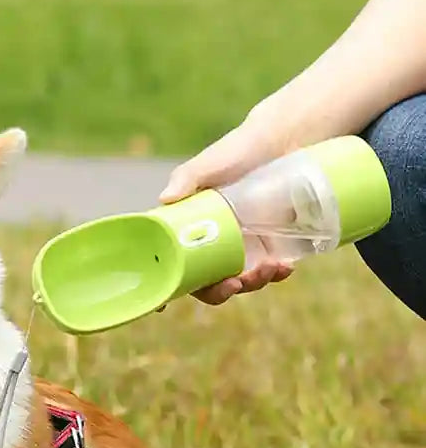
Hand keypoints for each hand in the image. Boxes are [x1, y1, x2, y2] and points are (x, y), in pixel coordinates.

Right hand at [159, 112, 294, 303]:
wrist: (283, 140)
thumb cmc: (239, 149)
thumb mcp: (211, 162)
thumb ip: (188, 177)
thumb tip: (165, 198)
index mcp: (190, 230)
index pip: (173, 265)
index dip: (168, 288)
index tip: (163, 306)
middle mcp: (213, 244)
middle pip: (207, 283)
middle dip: (220, 291)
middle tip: (235, 282)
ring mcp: (243, 248)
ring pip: (241, 281)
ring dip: (252, 284)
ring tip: (271, 268)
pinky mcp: (271, 246)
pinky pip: (270, 272)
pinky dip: (277, 274)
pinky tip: (285, 267)